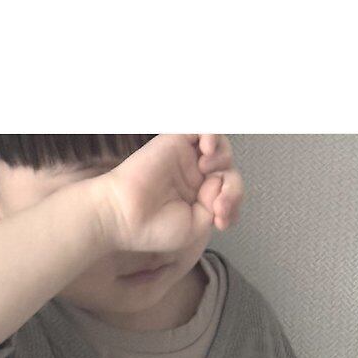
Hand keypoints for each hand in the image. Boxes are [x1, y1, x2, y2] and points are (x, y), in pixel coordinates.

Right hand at [93, 134, 243, 252]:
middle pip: (228, 169)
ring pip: (219, 149)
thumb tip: (220, 180)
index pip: (228, 191)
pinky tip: (207, 150)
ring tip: (207, 170)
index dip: (232, 202)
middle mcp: (194, 176)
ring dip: (222, 159)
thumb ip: (216, 205)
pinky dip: (212, 135)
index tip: (221, 221)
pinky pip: (202, 130)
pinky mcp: (176, 142)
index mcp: (199, 198)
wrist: (125, 216)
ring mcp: (186, 159)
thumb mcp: (196, 227)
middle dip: (231, 187)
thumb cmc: (153, 227)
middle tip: (218, 205)